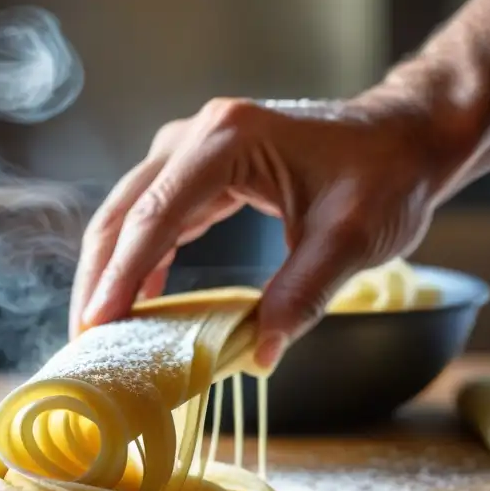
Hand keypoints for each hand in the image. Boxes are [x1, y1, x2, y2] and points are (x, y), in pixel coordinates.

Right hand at [70, 96, 451, 366]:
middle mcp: (199, 136)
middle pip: (124, 210)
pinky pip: (156, 215)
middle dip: (100, 276)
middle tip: (85, 337)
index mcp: (227, 140)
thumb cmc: (386, 175)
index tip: (98, 324)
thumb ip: (303, 293)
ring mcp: (196, 148)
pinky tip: (138, 299)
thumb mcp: (351, 238)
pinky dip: (141, 259)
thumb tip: (258, 354)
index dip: (123, 275)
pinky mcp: (204, 168)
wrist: (404, 137)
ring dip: (112, 269)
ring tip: (100, 326)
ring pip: (130, 212)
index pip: (155, 215)